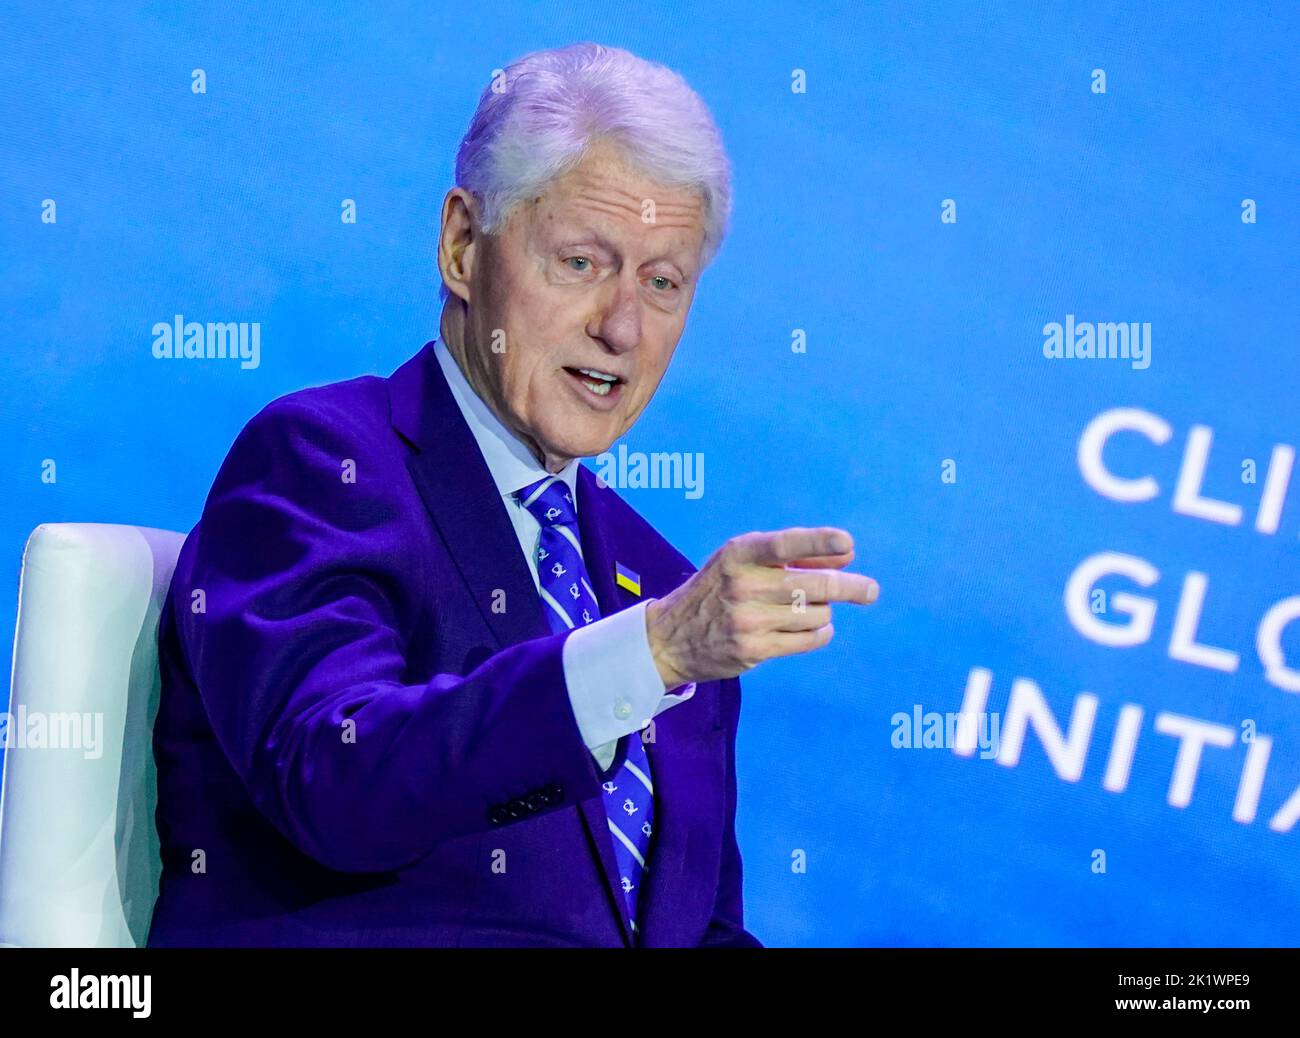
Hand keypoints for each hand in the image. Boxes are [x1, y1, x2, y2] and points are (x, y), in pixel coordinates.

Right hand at [644, 527, 877, 687]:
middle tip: (871, 590)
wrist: (670, 637)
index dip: (819, 543)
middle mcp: (743, 585)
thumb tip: (846, 556)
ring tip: (808, 609)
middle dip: (850, 587)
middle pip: (813, 586)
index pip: (785, 544)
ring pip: (815, 615)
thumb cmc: (718, 589)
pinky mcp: (752, 650)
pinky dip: (819, 633)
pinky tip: (812, 629)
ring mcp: (747, 620)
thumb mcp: (743, 561)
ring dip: (823, 612)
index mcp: (739, 554)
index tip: (847, 544)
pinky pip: (806, 640)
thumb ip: (792, 557)